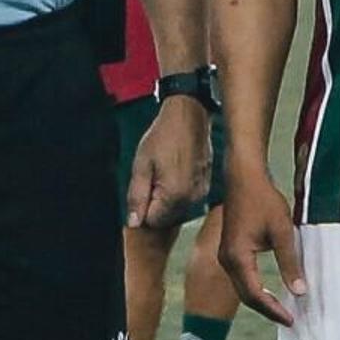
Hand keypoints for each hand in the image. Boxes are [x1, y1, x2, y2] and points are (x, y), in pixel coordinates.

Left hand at [128, 95, 210, 231]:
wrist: (189, 116)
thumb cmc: (164, 136)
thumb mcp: (142, 165)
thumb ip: (137, 197)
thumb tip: (133, 223)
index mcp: (175, 196)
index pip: (152, 221)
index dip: (142, 207)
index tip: (142, 186)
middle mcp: (192, 199)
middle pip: (165, 218)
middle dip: (154, 203)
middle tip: (152, 176)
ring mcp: (201, 192)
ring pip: (175, 209)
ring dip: (165, 197)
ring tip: (164, 170)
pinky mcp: (205, 185)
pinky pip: (186, 198)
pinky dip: (177, 190)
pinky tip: (175, 169)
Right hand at [217, 167, 304, 324]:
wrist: (244, 178)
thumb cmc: (263, 200)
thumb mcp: (282, 232)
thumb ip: (290, 263)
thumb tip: (300, 291)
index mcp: (238, 257)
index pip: (255, 294)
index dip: (273, 310)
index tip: (291, 319)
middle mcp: (226, 260)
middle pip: (246, 296)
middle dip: (267, 310)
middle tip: (289, 319)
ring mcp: (224, 256)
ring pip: (242, 288)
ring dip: (261, 301)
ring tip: (282, 309)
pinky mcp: (228, 251)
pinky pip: (241, 278)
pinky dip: (255, 288)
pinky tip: (270, 292)